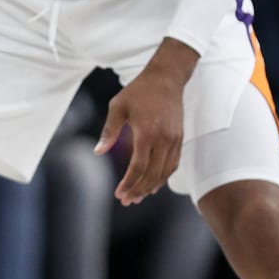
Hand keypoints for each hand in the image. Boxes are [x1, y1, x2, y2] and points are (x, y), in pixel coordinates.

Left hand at [95, 40, 195, 205]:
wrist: (166, 78)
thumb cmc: (139, 91)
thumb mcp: (117, 107)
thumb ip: (109, 131)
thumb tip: (98, 152)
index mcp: (147, 132)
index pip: (139, 167)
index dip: (129, 183)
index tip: (119, 194)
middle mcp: (164, 139)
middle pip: (153, 174)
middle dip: (139, 190)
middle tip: (127, 201)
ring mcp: (174, 140)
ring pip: (165, 172)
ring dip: (151, 187)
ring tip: (138, 196)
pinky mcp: (180, 138)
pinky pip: (173, 164)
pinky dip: (163, 176)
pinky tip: (153, 183)